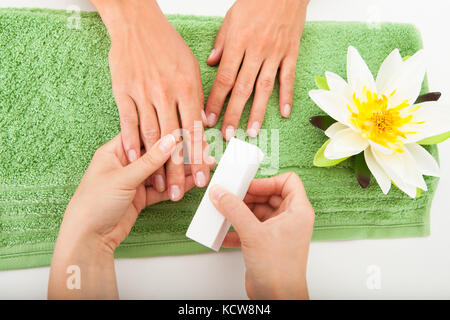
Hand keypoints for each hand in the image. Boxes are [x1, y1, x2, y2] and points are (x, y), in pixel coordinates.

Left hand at [48, 133, 213, 298]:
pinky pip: (162, 188)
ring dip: (181, 171)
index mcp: (114, 151)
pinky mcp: (140, 197)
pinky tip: (192, 182)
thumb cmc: (94, 204)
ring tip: (203, 167)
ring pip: (162, 172)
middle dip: (179, 155)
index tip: (186, 132)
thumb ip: (150, 160)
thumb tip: (170, 140)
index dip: (165, 133)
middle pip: (156, 154)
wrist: (89, 238)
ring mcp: (133, 180)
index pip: (144, 136)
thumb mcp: (123, 178)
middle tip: (201, 152)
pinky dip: (176, 186)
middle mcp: (125, 163)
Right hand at [91, 0, 209, 199]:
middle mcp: (166, 93)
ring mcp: (142, 93)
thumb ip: (197, 98)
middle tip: (178, 194)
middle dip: (177, 170)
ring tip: (158, 186)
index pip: (195, 130)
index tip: (202, 178)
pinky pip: (127, 122)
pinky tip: (134, 162)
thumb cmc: (167, 45)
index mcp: (187, 87)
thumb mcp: (191, 68)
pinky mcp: (123, 92)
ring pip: (150, 136)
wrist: (136, 23)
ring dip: (154, 164)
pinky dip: (130, 143)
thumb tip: (204, 124)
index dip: (198, 157)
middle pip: (173, 140)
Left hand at [205, 0, 308, 139]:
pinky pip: (288, 77)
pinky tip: (284, 113)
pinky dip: (287, 96)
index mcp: (238, 42)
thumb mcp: (232, 16)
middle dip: (233, 114)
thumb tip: (212, 62)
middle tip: (227, 134)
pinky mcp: (291, 53)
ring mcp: (275, 53)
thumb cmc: (257, 0)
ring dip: (257, 112)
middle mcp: (256, 51)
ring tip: (252, 132)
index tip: (208, 118)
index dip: (215, 100)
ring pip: (264, 88)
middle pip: (242, 88)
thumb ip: (222, 42)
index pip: (224, 77)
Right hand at [209, 172, 314, 299]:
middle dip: (248, 196)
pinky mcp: (266, 242)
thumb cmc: (280, 270)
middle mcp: (290, 219)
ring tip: (223, 212)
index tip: (248, 185)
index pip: (288, 181)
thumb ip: (234, 210)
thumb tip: (221, 193)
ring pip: (257, 211)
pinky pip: (251, 227)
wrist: (277, 298)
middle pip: (268, 195)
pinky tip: (224, 232)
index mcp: (298, 211)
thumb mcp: (253, 233)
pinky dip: (237, 228)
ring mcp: (278, 231)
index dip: (267, 181)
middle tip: (230, 196)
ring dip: (239, 212)